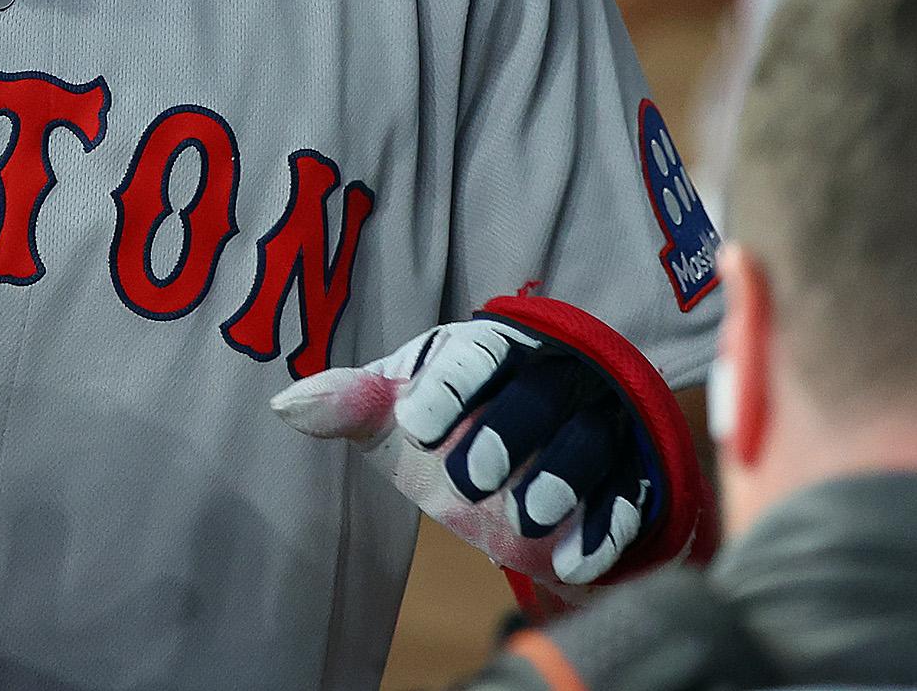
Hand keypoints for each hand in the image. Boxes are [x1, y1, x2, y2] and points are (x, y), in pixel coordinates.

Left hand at [275, 310, 678, 596]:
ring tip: (526, 521)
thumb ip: (351, 404)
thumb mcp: (401, 412)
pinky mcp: (631, 477)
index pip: (477, 355)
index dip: (449, 386)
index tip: (417, 426)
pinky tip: (574, 566)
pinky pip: (628, 497)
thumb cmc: (454, 420)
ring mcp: (598, 425)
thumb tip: (284, 404)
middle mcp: (552, 378)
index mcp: (492, 350)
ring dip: (561, 481)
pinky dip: (605, 531)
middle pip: (539, 396)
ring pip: (591, 442)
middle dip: (507, 433)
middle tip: (471, 480)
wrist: (536, 455)